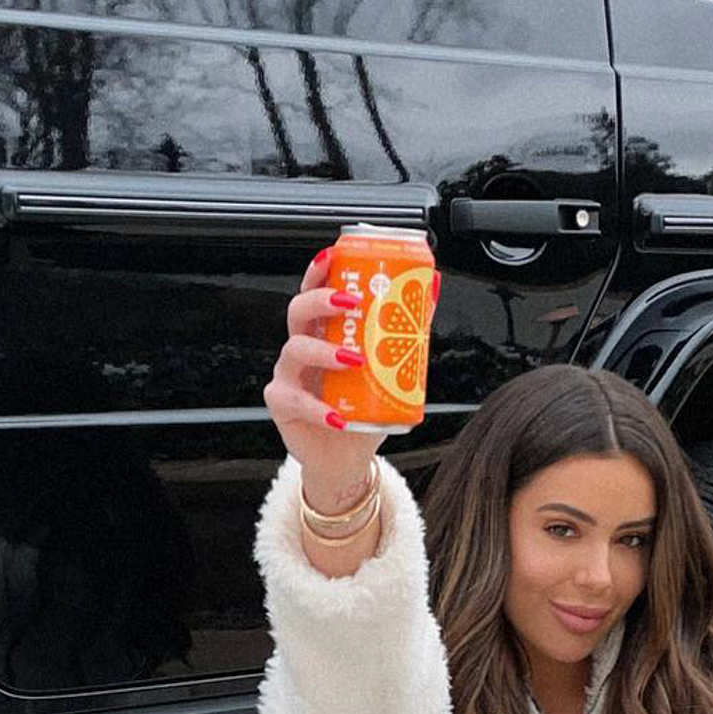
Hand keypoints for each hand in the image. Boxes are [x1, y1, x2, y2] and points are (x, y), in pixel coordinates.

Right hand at [261, 247, 389, 512]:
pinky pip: (294, 400)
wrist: (347, 456)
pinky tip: (337, 417)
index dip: (318, 272)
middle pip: (298, 311)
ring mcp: (289, 374)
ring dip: (324, 351)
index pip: (314, 291)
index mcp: (323, 330)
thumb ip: (406, 330)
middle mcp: (302, 346)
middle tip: (350, 302)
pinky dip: (317, 408)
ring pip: (294, 350)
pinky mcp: (282, 404)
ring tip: (353, 359)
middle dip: (321, 300)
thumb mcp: (389, 367)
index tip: (332, 257)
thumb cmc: (363, 407)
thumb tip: (430, 289)